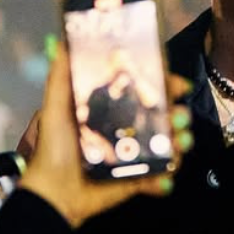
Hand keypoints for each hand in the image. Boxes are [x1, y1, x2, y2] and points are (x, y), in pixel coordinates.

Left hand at [19, 42, 192, 226]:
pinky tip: (164, 176)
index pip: (144, 91)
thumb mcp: (54, 108)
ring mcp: (134, 156)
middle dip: (179, 114)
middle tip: (179, 117)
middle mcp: (127, 129)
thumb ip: (60, 76)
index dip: (165, 85)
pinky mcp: (137, 180)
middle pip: (164, 117)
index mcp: (112, 110)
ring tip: (180, 143)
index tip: (178, 85)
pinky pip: (160, 176)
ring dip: (180, 142)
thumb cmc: (54, 148)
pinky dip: (166, 177)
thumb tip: (61, 40)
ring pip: (168, 144)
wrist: (53, 193)